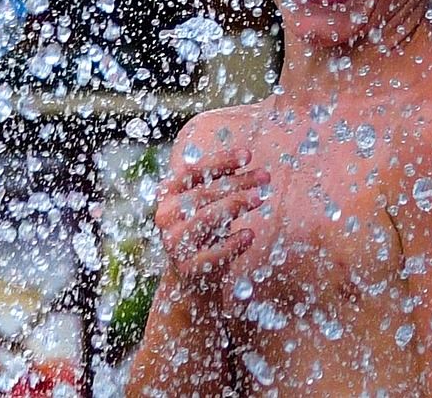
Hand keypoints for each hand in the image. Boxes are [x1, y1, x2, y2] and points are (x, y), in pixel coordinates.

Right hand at [154, 148, 268, 292]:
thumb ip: (220, 183)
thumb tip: (248, 158)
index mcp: (168, 193)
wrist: (192, 278)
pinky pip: (213, 253)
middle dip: (236, 183)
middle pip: (203, 193)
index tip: (248, 155)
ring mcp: (174, 243)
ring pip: (205, 218)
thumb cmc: (204, 230)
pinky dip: (233, 243)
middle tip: (265, 176)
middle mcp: (166, 216)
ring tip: (259, 198)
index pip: (194, 171)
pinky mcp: (188, 268)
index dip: (221, 161)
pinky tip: (249, 234)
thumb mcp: (208, 203)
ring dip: (235, 205)